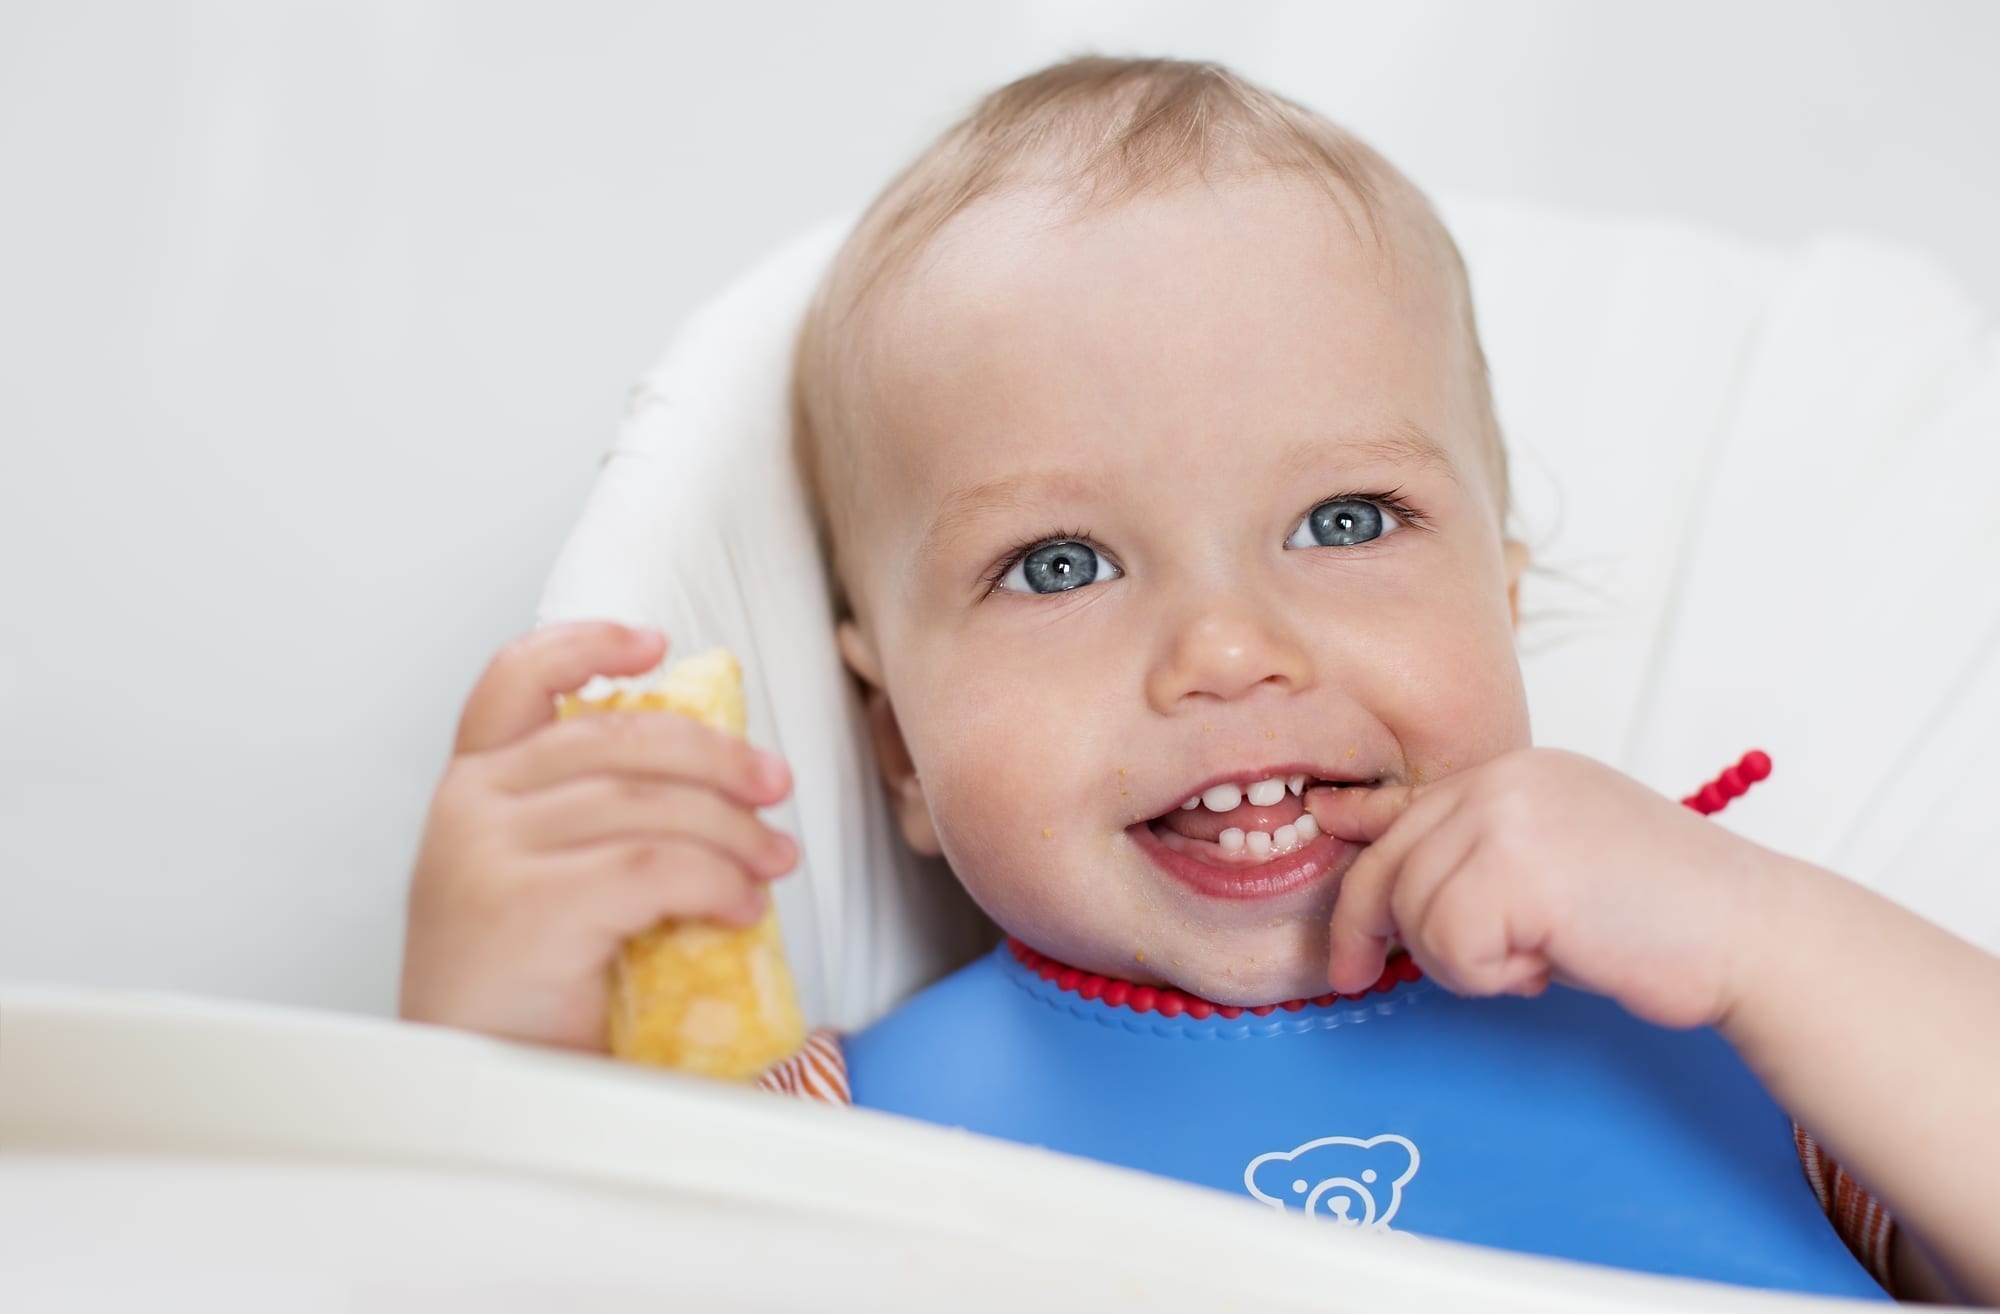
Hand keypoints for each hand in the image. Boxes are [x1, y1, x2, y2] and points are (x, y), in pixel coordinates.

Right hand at [400, 621, 796, 1050]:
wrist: (483, 1092)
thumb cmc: (525, 992)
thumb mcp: (546, 877)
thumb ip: (590, 817)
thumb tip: (708, 777)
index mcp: (472, 787)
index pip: (513, 680)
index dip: (585, 645)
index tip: (653, 644)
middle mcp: (470, 806)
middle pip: (617, 740)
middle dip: (715, 756)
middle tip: (774, 786)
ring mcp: (489, 853)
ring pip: (647, 804)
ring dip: (731, 830)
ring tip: (773, 861)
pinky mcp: (526, 907)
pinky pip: (653, 867)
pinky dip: (715, 879)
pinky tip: (740, 905)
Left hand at [1307, 748, 1772, 1029]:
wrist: (1753, 934)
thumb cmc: (1663, 917)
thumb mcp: (1557, 863)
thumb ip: (1481, 858)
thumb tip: (1392, 884)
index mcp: (1517, 774)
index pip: (1409, 802)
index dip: (1356, 828)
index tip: (1322, 828)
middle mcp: (1504, 782)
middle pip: (1387, 865)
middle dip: (1366, 931)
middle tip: (1357, 976)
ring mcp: (1507, 818)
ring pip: (1414, 916)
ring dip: (1462, 964)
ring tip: (1536, 959)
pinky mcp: (1515, 871)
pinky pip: (1450, 950)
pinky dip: (1490, 980)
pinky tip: (1549, 966)